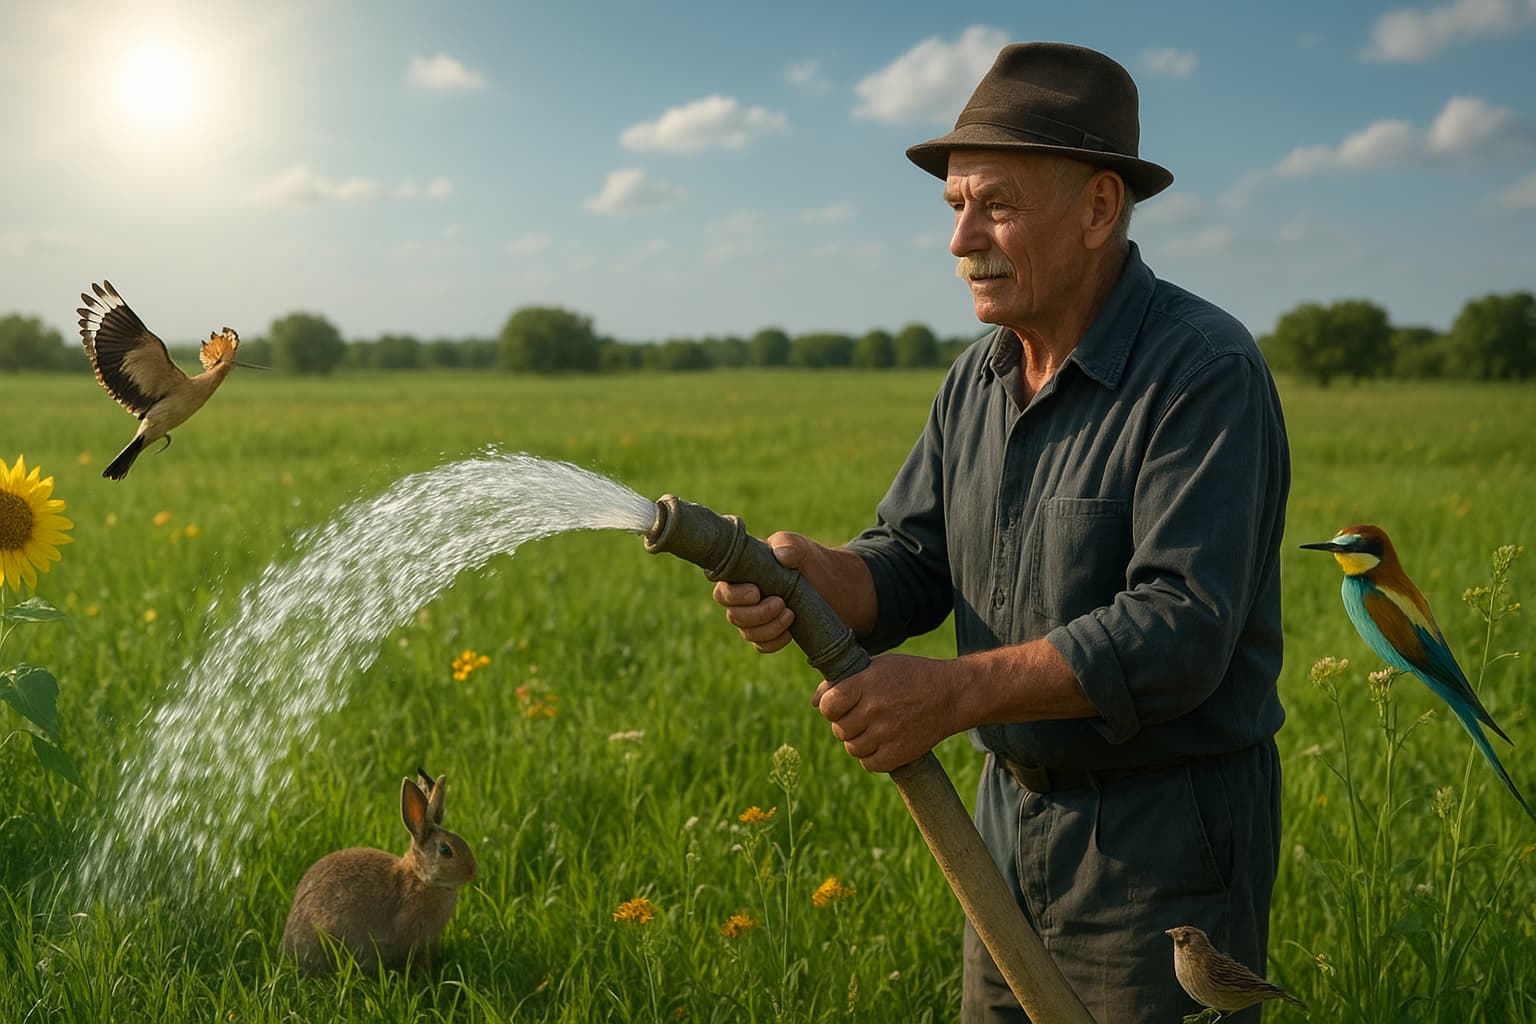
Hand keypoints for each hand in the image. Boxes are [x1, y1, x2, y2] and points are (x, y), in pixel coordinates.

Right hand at [711, 531, 813, 652]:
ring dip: (769, 628)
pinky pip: (761, 645)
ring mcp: (755, 618)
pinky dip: (774, 641)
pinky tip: (790, 632)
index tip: (756, 592)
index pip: (722, 590)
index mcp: (742, 575)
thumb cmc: (808, 561)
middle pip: (733, 615)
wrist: (831, 584)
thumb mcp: (800, 547)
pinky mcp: (769, 632)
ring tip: (791, 614)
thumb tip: (780, 555)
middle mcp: (743, 598)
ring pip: (747, 632)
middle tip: (781, 603)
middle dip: (756, 614)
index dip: (733, 596)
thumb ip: (788, 544)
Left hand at [812, 654, 957, 772]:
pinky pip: (869, 764)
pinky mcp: (899, 753)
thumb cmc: (910, 676)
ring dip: (859, 740)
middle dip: (845, 723)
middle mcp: (874, 709)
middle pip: (839, 729)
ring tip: (875, 728)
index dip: (830, 707)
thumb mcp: (877, 666)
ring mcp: (887, 733)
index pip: (828, 705)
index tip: (840, 705)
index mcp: (866, 683)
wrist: (951, 694)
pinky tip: (883, 742)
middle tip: (862, 716)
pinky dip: (872, 757)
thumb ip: (844, 680)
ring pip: (852, 748)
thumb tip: (814, 702)